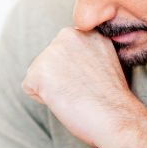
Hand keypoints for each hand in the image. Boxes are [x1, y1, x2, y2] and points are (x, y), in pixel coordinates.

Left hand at [22, 27, 137, 147]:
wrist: (116, 117)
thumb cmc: (113, 98)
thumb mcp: (105, 60)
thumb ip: (85, 52)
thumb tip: (69, 58)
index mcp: (85, 31)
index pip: (64, 51)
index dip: (74, 71)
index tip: (91, 80)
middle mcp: (67, 35)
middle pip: (48, 60)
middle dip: (60, 77)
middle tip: (83, 90)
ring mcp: (51, 52)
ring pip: (38, 73)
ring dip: (52, 88)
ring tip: (76, 95)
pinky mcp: (38, 71)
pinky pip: (30, 88)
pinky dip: (43, 100)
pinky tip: (64, 101)